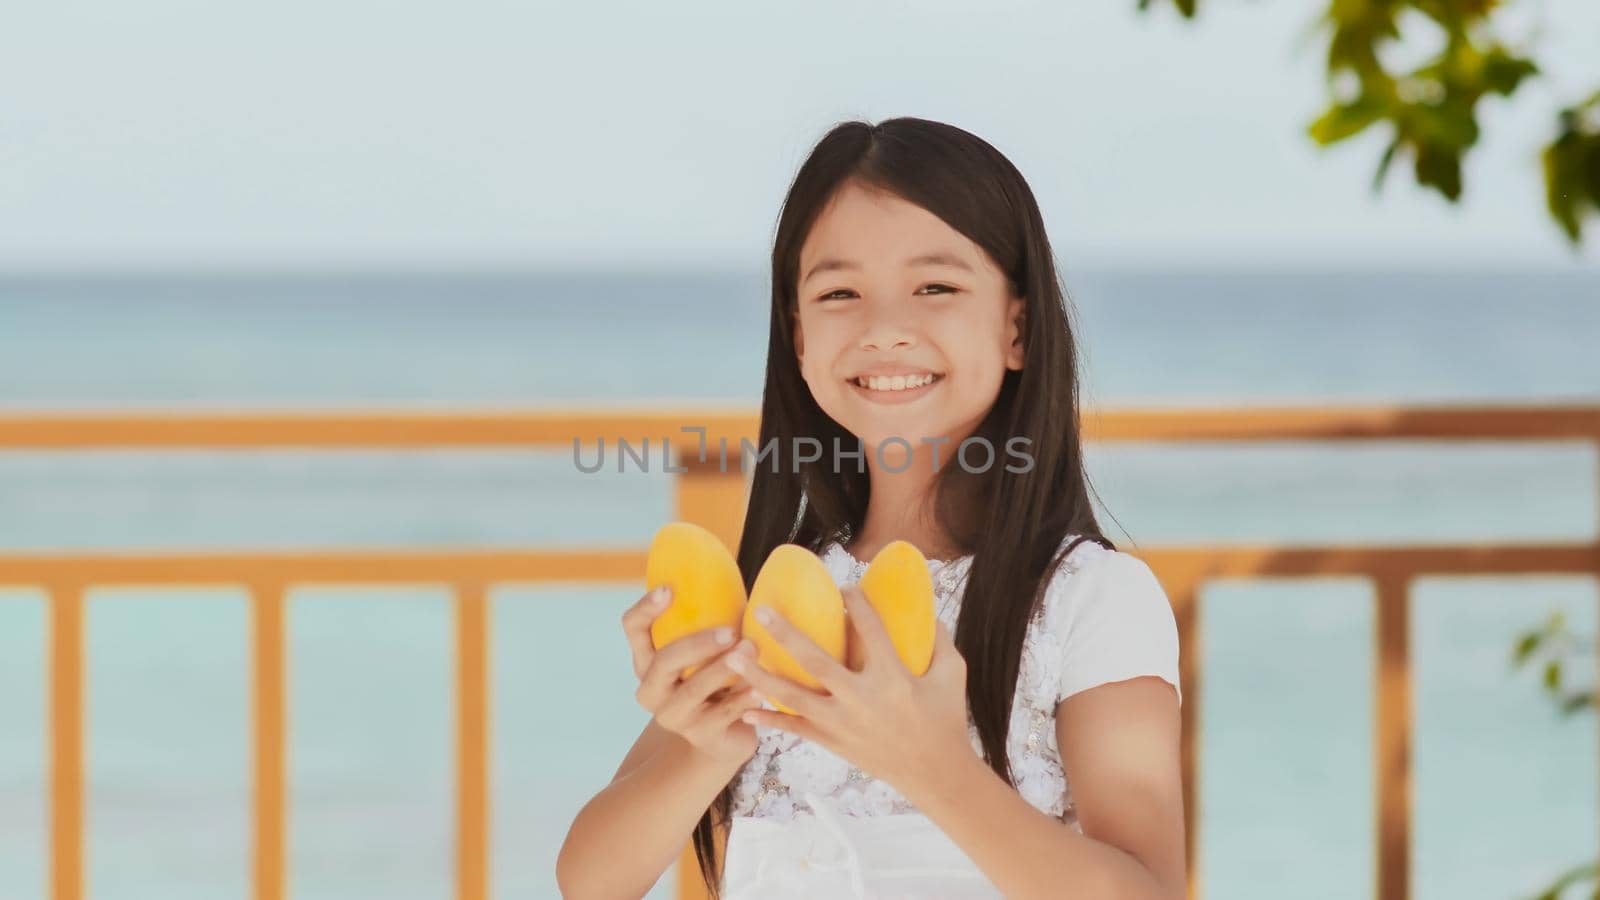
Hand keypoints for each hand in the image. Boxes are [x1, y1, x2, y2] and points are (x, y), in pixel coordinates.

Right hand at [620, 585, 764, 765]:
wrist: (725, 735)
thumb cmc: (719, 676)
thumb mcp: (708, 647)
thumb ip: (710, 616)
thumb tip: (727, 565)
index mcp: (647, 660)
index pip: (633, 628)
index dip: (646, 609)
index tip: (668, 589)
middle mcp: (652, 688)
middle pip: (663, 662)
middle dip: (696, 644)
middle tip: (731, 630)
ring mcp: (672, 716)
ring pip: (692, 690)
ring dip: (723, 669)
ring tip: (751, 651)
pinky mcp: (699, 737)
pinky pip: (720, 715)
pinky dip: (741, 699)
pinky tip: (760, 688)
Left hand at [730, 585, 974, 798]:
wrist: (935, 774)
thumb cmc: (946, 719)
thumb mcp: (953, 675)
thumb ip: (940, 640)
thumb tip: (924, 608)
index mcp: (894, 678)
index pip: (869, 631)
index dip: (856, 604)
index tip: (843, 587)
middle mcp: (863, 699)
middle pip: (817, 662)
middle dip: (786, 635)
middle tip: (762, 611)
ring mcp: (844, 723)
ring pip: (794, 697)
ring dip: (761, 677)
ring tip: (733, 658)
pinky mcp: (834, 742)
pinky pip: (796, 729)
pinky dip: (770, 719)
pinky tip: (746, 708)